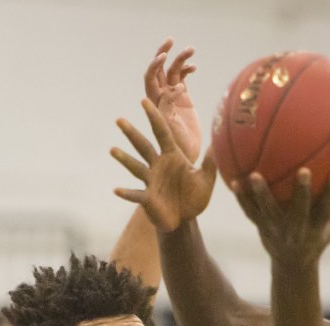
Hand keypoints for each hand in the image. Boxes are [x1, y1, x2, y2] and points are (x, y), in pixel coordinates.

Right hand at [112, 98, 216, 231]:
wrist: (185, 219)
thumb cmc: (194, 198)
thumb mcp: (206, 180)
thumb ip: (210, 165)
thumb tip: (217, 146)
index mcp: (172, 156)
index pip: (162, 132)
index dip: (154, 117)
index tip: (144, 101)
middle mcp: (158, 165)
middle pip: (143, 146)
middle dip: (131, 133)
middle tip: (119, 120)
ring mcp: (151, 181)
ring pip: (135, 167)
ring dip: (124, 159)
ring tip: (112, 149)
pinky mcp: (147, 198)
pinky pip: (136, 194)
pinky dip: (127, 192)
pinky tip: (116, 190)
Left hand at [145, 38, 200, 163]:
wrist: (189, 159)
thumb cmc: (178, 147)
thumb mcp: (172, 128)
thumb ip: (169, 107)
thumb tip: (174, 88)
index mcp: (155, 105)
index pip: (151, 79)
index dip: (155, 66)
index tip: (164, 58)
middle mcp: (161, 99)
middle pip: (158, 70)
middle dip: (162, 54)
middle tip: (169, 41)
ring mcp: (172, 98)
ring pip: (173, 72)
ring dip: (180, 59)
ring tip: (191, 49)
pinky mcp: (183, 99)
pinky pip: (183, 78)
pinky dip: (187, 70)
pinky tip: (195, 67)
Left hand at [234, 168, 329, 267]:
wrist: (293, 265)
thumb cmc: (318, 239)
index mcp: (316, 228)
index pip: (327, 210)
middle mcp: (297, 230)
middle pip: (299, 212)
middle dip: (301, 193)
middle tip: (302, 171)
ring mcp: (277, 230)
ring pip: (268, 212)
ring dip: (261, 194)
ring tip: (253, 175)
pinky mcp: (261, 228)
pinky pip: (250, 213)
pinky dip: (242, 199)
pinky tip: (234, 180)